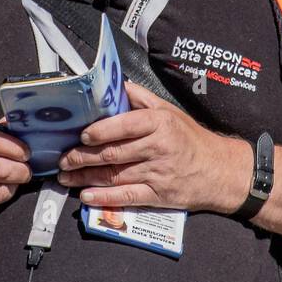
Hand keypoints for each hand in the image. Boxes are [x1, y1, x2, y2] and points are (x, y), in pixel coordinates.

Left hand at [57, 80, 251, 213]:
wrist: (219, 171)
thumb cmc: (190, 138)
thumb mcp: (169, 111)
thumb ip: (140, 98)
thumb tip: (115, 83)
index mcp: (159, 123)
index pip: (125, 125)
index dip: (101, 131)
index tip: (82, 134)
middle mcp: (158, 147)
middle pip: (114, 153)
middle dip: (83, 157)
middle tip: (63, 159)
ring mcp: (158, 173)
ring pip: (115, 175)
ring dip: (86, 178)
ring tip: (66, 177)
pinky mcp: (159, 196)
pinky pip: (127, 197)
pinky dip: (105, 198)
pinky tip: (87, 197)